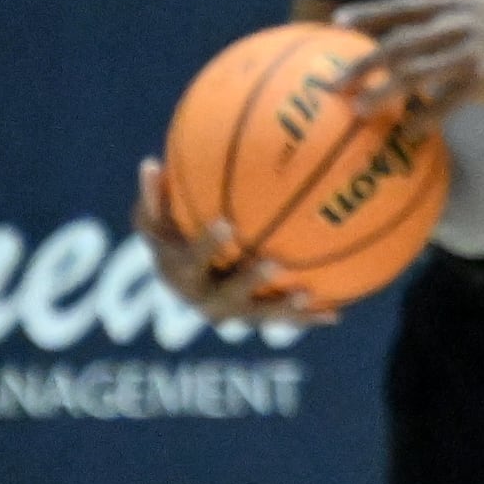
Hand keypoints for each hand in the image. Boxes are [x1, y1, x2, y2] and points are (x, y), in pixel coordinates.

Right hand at [133, 158, 328, 327]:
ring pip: (253, 314)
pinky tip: (335, 314)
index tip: (226, 225)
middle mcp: (198, 296)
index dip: (205, 246)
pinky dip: (305, 318)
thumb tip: (149, 164)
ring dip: (279, 306)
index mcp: (176, 270)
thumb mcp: (160, 214)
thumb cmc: (173, 231)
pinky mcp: (249, 318)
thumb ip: (155, 194)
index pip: (187, 259)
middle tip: (272, 264)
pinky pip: (279, 320)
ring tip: (305, 293)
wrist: (184, 275)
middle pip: (222, 296)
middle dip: (247, 282)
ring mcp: (225, 311)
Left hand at [338, 0, 483, 116]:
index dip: (368, 14)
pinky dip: (425, 117)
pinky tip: (408, 130)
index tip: (337, 23)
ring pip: (416, 74)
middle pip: (400, 45)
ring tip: (360, 109)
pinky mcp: (483, 79)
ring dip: (385, 93)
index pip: (401, 7)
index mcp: (452, 1)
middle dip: (365, 65)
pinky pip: (446, 102)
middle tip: (337, 84)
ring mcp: (469, 51)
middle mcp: (456, 23)